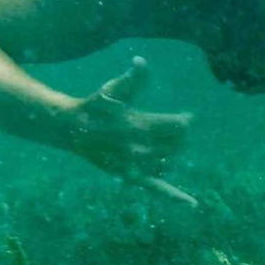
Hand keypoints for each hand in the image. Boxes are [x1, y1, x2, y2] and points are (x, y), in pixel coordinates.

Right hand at [64, 57, 196, 205]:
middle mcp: (140, 147)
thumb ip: (133, 78)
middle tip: (167, 128)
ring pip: (170, 162)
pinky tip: (193, 204)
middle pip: (178, 144)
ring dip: (170, 153)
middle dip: (178, 136)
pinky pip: (157, 189)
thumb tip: (142, 60)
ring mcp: (136, 164)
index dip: (186, 120)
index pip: (179, 126)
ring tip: (157, 142)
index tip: (186, 117)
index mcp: (140, 124)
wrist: (72, 129)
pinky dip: (175, 196)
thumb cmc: (96, 105)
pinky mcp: (131, 176)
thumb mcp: (114, 89)